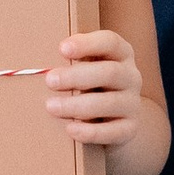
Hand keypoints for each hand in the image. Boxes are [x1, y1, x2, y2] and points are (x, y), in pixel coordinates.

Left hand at [43, 28, 141, 147]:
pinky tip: (70, 129)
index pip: (110, 42)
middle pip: (110, 72)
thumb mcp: (86, 68)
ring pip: (109, 103)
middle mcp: (131, 76)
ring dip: (77, 105)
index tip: (62, 49)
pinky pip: (113, 131)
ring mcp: (132, 104)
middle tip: (50, 81)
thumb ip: (72, 62)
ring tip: (51, 106)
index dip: (87, 44)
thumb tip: (40, 66)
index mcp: (121, 54)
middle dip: (77, 76)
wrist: (113, 122)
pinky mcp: (129, 128)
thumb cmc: (91, 86)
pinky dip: (90, 131)